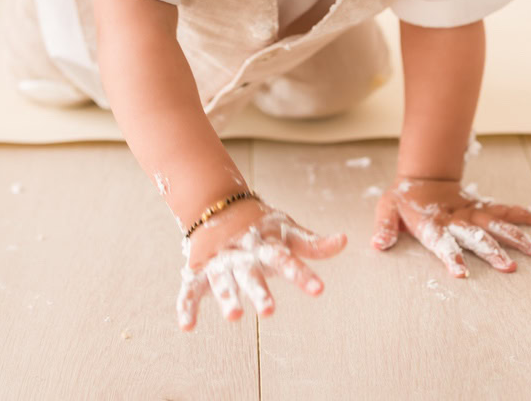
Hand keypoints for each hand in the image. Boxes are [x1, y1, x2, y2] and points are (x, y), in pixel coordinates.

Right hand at [176, 197, 346, 330]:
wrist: (217, 205)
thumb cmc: (260, 225)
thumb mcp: (287, 231)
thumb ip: (312, 243)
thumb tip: (344, 240)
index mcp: (266, 246)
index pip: (286, 260)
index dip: (302, 275)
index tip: (319, 290)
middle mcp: (243, 256)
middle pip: (252, 275)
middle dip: (260, 292)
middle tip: (270, 312)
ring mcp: (219, 264)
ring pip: (223, 283)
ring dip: (227, 298)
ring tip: (234, 316)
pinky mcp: (198, 272)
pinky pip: (190, 290)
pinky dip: (186, 306)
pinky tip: (187, 325)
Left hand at [371, 175, 530, 276]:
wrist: (422, 176)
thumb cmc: (404, 199)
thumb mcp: (387, 208)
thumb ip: (385, 226)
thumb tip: (377, 243)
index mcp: (433, 223)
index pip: (442, 242)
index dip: (450, 256)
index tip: (461, 272)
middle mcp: (456, 218)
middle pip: (475, 236)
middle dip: (492, 251)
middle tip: (509, 267)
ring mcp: (471, 212)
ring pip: (496, 224)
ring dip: (516, 237)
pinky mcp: (481, 207)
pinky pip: (504, 209)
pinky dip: (523, 214)